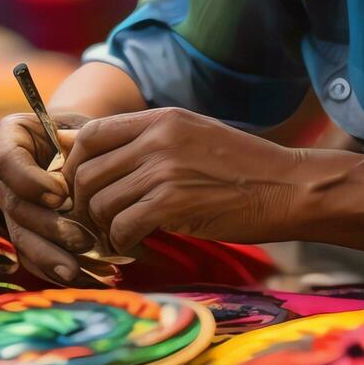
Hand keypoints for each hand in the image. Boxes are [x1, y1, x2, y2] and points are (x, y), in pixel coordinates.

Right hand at [0, 112, 101, 284]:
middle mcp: (4, 176)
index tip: (63, 193)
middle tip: (83, 240)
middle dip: (49, 228)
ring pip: (22, 239)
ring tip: (78, 272)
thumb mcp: (82, 125)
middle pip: (15, 208)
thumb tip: (73, 173)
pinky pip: (34, 257)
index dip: (31, 182)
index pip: (7, 162)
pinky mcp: (25, 231)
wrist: (83, 143)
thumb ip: (79, 142)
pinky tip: (85, 280)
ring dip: (50, 259)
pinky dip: (57, 271)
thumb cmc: (85, 130)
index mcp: (9, 139)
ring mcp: (11, 206)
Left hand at [64, 107, 319, 254]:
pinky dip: (122, 242)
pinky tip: (136, 245)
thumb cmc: (244, 169)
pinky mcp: (172, 204)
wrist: (288, 188)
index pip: (90, 133)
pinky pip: (122, 227)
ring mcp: (163, 170)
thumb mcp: (195, 136)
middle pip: (87, 171)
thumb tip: (107, 161)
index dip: (75, 164)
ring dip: (104, 226)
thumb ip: (153, 142)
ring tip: (119, 235)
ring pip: (100, 202)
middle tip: (96, 221)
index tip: (81, 186)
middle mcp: (157, 139)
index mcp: (161, 119)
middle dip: (83, 203)